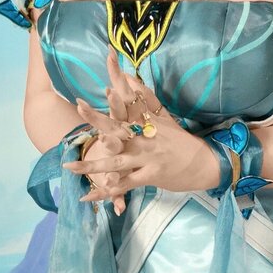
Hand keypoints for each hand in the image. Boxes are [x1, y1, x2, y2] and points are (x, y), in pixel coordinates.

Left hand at [62, 48, 219, 204]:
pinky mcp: (151, 175)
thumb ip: (146, 97)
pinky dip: (108, 191)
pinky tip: (90, 195)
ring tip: (69, 167)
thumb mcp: (165, 117)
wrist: (204, 163)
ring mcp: (148, 157)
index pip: (127, 103)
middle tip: (78, 109)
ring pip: (115, 162)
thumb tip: (130, 76)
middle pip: (117, 129)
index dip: (111, 92)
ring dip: (91, 166)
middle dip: (96, 120)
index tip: (88, 89)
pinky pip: (126, 184)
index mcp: (147, 123)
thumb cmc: (181, 141)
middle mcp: (145, 138)